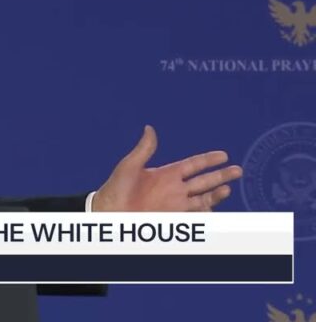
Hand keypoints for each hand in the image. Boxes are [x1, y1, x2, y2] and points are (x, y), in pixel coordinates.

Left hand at [92, 125, 242, 211]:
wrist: (109, 212)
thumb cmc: (115, 188)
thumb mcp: (129, 165)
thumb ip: (144, 149)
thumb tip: (149, 128)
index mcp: (166, 174)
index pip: (193, 165)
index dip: (208, 160)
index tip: (223, 155)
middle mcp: (174, 189)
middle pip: (204, 181)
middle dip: (221, 176)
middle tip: (238, 170)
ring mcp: (175, 205)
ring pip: (204, 199)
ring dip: (216, 195)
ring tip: (227, 189)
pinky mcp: (173, 219)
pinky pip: (195, 217)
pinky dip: (207, 215)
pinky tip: (214, 210)